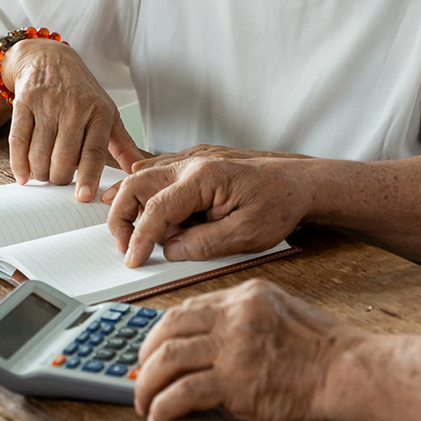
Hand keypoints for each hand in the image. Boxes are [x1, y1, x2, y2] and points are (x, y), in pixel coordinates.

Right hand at [5, 38, 141, 199]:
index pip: (93, 151)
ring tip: (45, 174)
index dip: (87, 176)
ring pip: (39, 153)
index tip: (82, 196)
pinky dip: (19, 163)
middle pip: (63, 158)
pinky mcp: (24, 103)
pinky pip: (18, 140)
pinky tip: (24, 175)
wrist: (50, 59)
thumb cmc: (83, 92)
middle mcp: (74, 108)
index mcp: (99, 112)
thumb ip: (123, 144)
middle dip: (60, 178)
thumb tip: (138, 171)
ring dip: (40, 173)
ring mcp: (47, 104)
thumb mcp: (108, 113)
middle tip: (60, 181)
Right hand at [107, 152, 312, 266]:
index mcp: (204, 178)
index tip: (133, 259)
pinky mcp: (196, 165)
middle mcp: (193, 163)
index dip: (140, 237)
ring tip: (123, 231)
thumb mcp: (246, 234)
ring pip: (144, 176)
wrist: (299, 184)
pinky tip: (137, 204)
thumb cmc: (279, 205)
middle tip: (123, 245)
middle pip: (138, 184)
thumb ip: (204, 244)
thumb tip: (170, 250)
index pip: (157, 208)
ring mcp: (193, 161)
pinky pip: (158, 172)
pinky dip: (142, 190)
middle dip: (122, 215)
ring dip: (129, 202)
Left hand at [134, 279, 363, 420]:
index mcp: (247, 295)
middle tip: (142, 376)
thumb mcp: (283, 312)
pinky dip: (164, 408)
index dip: (162, 332)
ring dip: (147, 385)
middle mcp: (236, 315)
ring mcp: (234, 347)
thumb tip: (210, 342)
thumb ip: (247, 320)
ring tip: (144, 404)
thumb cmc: (325, 350)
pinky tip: (160, 420)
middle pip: (169, 328)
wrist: (349, 370)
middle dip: (147, 355)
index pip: (189, 308)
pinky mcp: (236, 382)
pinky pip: (183, 394)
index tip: (153, 351)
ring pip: (168, 359)